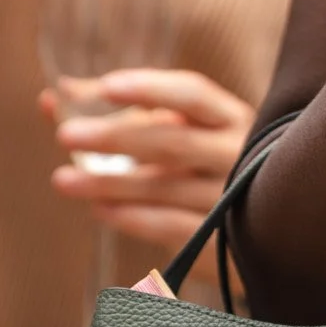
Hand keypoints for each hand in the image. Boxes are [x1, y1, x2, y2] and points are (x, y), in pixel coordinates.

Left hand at [43, 69, 254, 246]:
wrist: (268, 229)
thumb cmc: (202, 165)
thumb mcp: (178, 130)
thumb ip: (121, 110)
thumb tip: (57, 93)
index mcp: (229, 117)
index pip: (192, 94)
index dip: (150, 89)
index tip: (107, 86)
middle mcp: (238, 152)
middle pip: (172, 140)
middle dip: (115, 136)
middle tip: (65, 134)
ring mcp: (232, 198)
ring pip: (163, 188)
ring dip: (108, 184)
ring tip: (63, 180)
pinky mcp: (222, 240)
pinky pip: (171, 226)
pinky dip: (132, 217)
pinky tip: (99, 210)